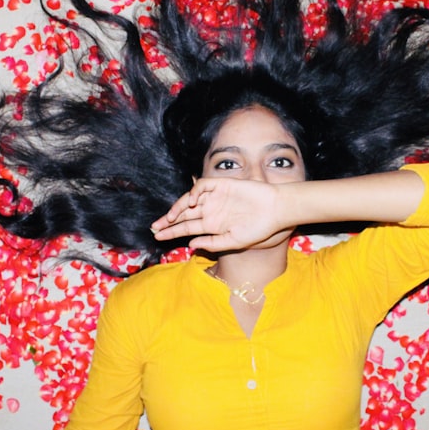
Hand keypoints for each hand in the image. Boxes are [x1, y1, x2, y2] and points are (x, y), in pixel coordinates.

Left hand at [150, 178, 288, 251]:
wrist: (274, 210)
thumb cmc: (258, 229)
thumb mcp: (234, 242)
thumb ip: (212, 244)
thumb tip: (190, 245)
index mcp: (212, 226)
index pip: (187, 229)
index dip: (171, 232)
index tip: (157, 237)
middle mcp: (210, 211)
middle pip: (184, 215)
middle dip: (168, 221)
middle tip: (154, 228)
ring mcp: (215, 197)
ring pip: (189, 200)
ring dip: (177, 208)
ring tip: (169, 218)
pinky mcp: (221, 184)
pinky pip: (202, 186)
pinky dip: (194, 192)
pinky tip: (192, 203)